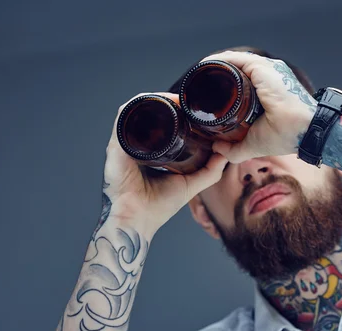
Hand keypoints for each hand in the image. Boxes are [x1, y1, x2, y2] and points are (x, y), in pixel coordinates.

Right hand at [102, 93, 227, 237]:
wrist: (137, 220)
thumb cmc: (158, 207)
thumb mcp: (190, 184)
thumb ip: (209, 172)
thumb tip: (225, 155)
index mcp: (150, 152)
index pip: (162, 125)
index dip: (177, 112)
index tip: (193, 108)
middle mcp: (135, 145)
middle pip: (150, 114)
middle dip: (169, 102)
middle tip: (187, 100)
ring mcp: (124, 143)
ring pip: (138, 109)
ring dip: (156, 99)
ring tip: (176, 98)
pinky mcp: (116, 144)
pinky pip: (123, 116)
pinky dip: (139, 104)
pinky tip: (156, 101)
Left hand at [200, 51, 317, 162]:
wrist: (304, 131)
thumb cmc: (287, 136)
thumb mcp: (254, 145)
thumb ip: (235, 149)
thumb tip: (216, 148)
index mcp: (267, 90)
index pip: (240, 81)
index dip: (222, 86)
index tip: (204, 94)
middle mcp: (267, 76)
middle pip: (234, 70)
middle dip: (214, 76)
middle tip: (196, 88)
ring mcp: (265, 70)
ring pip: (232, 63)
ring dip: (213, 67)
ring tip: (196, 76)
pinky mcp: (261, 68)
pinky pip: (234, 60)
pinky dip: (217, 62)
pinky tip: (204, 67)